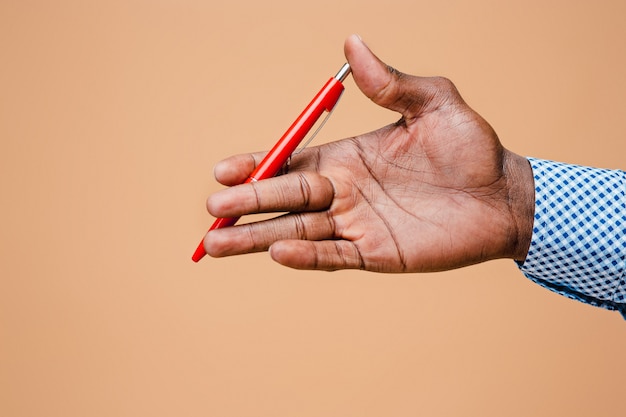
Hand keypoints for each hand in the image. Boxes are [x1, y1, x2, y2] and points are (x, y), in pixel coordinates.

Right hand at [202, 35, 533, 271]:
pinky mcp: (376, 254)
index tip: (223, 169)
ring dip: (257, 238)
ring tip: (217, 243)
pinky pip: (333, 256)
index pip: (291, 163)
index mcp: (347, 157)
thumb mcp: (434, 104)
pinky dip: (305, 257)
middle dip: (247, 203)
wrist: (505, 195)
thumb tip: (353, 43)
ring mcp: (357, 225)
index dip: (257, 166)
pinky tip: (278, 252)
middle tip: (212, 208)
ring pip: (297, 232)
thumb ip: (391, 83)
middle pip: (284, 199)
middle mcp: (344, 192)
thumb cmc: (471, 147)